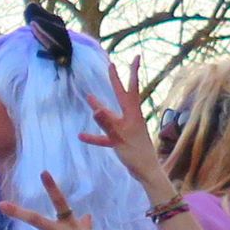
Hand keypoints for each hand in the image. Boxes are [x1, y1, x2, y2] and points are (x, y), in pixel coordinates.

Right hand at [79, 57, 160, 186]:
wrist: (147, 172)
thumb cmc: (136, 154)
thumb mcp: (119, 139)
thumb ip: (107, 124)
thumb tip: (94, 108)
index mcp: (132, 114)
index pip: (131, 89)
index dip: (132, 73)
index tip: (135, 56)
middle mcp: (131, 118)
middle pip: (123, 95)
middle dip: (117, 81)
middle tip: (112, 65)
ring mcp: (127, 128)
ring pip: (112, 114)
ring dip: (101, 106)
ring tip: (89, 97)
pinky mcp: (122, 140)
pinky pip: (107, 135)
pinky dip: (96, 135)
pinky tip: (82, 136)